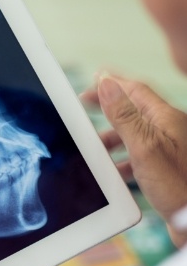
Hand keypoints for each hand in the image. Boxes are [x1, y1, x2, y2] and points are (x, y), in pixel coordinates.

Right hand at [84, 75, 186, 246]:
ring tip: (96, 145)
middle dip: (110, 109)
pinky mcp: (168, 170)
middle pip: (135, 111)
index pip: (135, 91)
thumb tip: (107, 84)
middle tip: (88, 106)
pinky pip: (140, 156)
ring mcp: (170, 150)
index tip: (94, 79)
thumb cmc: (178, 186)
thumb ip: (124, 116)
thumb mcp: (144, 147)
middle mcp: (170, 131)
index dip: (113, 83)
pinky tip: (115, 170)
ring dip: (114, 137)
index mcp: (166, 119)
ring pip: (135, 135)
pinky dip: (123, 159)